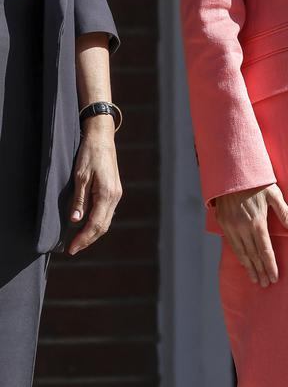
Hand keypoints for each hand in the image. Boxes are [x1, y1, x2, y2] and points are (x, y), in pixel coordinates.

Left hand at [67, 115, 122, 254]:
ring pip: (106, 220)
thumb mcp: (80, 176)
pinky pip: (107, 212)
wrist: (101, 137)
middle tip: (72, 249)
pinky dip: (97, 222)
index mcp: (107, 194)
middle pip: (103, 226)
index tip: (71, 249)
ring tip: (78, 240)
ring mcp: (116, 193)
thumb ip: (79, 200)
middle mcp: (115, 196)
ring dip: (93, 232)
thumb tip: (75, 221)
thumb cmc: (90, 154)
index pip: (95, 224)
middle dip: (88, 239)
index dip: (83, 239)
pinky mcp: (114, 190)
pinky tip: (86, 224)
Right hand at [214, 183, 287, 287]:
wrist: (232, 171)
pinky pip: (231, 244)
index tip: (274, 278)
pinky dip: (238, 255)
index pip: (265, 251)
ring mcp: (231, 226)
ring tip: (255, 279)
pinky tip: (243, 262)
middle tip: (266, 284)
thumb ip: (285, 213)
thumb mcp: (274, 194)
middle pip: (253, 255)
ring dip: (249, 267)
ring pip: (241, 252)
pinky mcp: (223, 222)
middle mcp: (243, 227)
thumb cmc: (257, 181)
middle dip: (260, 271)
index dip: (270, 266)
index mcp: (257, 222)